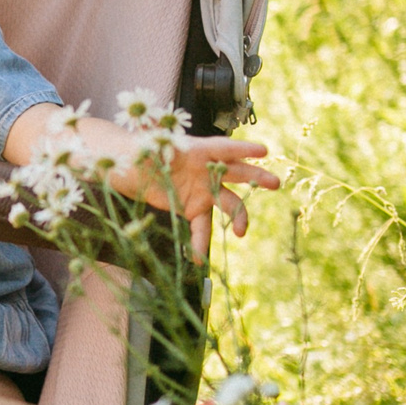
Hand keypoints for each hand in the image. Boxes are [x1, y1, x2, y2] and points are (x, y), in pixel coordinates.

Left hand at [109, 135, 278, 261]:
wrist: (130, 170)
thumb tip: (151, 148)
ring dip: (238, 217)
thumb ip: (151, 150)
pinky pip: (201, 227)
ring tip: (240, 233)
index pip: (223, 147)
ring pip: (228, 203)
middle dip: (256, 177)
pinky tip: (196, 257)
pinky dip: (199, 242)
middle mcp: (205, 169)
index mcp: (196, 149)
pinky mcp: (193, 209)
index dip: (242, 149)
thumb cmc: (138, 151)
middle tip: (275, 184)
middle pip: (236, 172)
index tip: (262, 151)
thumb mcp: (142, 148)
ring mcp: (202, 190)